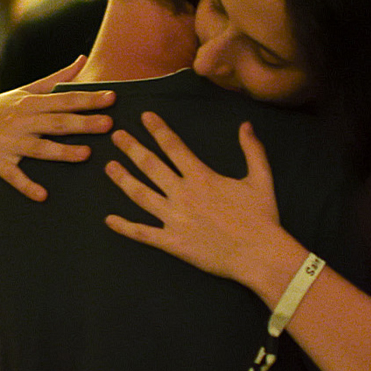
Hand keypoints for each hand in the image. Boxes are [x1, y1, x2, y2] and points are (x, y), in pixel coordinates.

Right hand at [0, 57, 114, 200]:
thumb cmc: (0, 108)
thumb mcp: (25, 90)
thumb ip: (57, 78)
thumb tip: (83, 59)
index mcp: (31, 103)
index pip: (65, 100)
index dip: (88, 99)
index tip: (112, 98)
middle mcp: (22, 121)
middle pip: (57, 122)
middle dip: (82, 123)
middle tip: (109, 125)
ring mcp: (9, 142)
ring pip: (39, 148)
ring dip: (62, 152)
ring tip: (86, 154)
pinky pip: (13, 176)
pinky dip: (27, 185)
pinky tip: (42, 195)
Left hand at [104, 111, 285, 282]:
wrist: (259, 254)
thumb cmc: (261, 217)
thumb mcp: (261, 178)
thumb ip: (252, 150)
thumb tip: (246, 125)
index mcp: (201, 176)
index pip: (173, 146)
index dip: (157, 129)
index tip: (144, 116)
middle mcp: (182, 194)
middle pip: (150, 166)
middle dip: (131, 148)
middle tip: (116, 136)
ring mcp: (174, 218)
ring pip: (140, 195)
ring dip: (122, 179)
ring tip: (109, 166)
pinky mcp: (172, 242)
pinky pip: (142, 233)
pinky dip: (124, 227)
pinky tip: (109, 219)